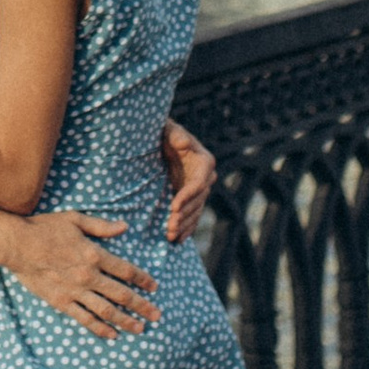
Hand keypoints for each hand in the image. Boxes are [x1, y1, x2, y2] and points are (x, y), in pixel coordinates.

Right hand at [0, 210, 158, 338]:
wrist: (17, 245)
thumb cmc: (45, 228)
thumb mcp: (75, 219)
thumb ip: (101, 226)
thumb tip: (125, 227)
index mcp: (94, 254)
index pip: (126, 270)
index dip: (143, 279)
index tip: (155, 287)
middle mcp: (88, 276)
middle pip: (122, 294)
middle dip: (142, 306)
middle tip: (157, 316)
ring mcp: (75, 291)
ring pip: (106, 310)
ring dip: (126, 321)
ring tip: (141, 329)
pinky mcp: (61, 302)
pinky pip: (85, 319)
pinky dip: (100, 328)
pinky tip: (112, 335)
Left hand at [160, 121, 216, 241]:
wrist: (161, 139)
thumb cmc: (164, 131)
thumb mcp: (168, 129)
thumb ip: (175, 134)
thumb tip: (183, 143)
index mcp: (205, 162)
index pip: (198, 184)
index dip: (187, 197)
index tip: (173, 207)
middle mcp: (207, 177)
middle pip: (198, 201)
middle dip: (184, 216)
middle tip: (170, 228)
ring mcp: (200, 189)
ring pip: (196, 211)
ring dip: (185, 225)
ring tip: (171, 237)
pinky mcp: (193, 197)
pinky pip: (193, 215)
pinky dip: (187, 227)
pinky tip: (178, 239)